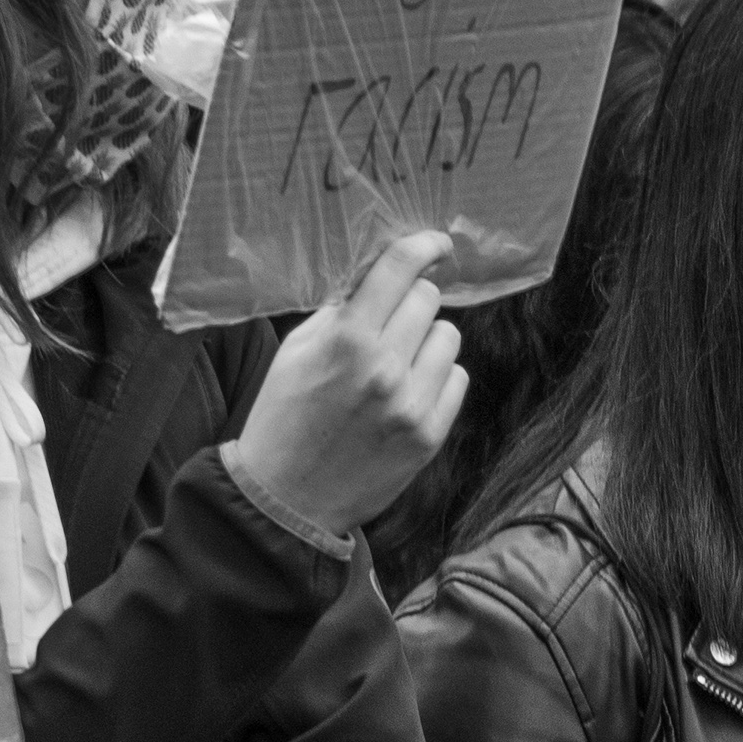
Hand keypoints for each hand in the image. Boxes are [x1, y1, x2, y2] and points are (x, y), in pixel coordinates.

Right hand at [226, 229, 467, 534]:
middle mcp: (384, 368)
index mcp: (345, 340)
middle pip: (429, 300)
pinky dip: (437, 378)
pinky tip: (406, 393)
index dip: (423, 247)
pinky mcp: (430, 434)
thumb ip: (340, 311)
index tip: (437, 243)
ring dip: (426, 341)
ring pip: (449, 337)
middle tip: (390, 322)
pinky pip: (457, 378)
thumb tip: (380, 276)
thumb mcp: (296, 352)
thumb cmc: (285, 415)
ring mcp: (412, 404)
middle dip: (411, 302)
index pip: (399, 271)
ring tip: (395, 364)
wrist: (287, 498)